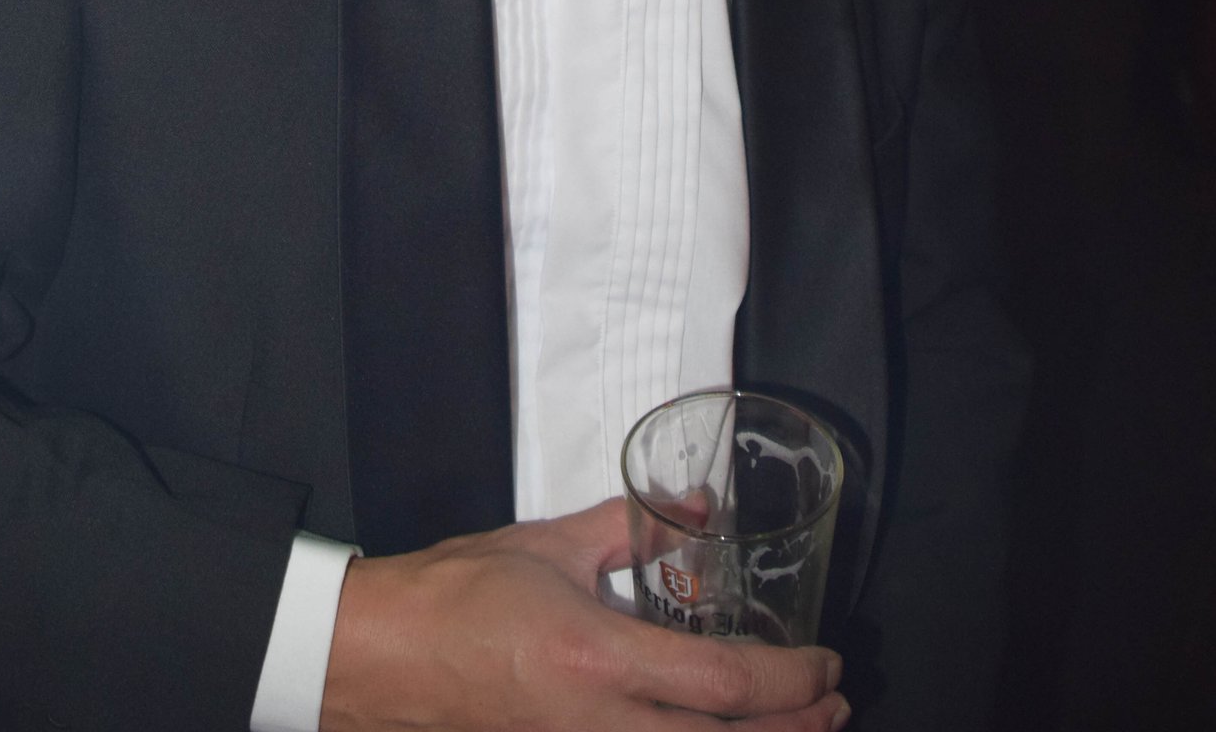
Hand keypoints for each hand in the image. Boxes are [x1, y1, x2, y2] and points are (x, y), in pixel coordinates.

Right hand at [320, 499, 848, 731]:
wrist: (380, 656)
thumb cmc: (458, 594)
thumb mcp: (550, 544)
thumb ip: (629, 526)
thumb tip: (696, 507)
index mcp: (600, 658)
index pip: (723, 683)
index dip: (790, 680)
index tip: (826, 662)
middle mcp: (599, 725)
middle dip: (794, 730)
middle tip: (835, 703)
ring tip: (800, 729)